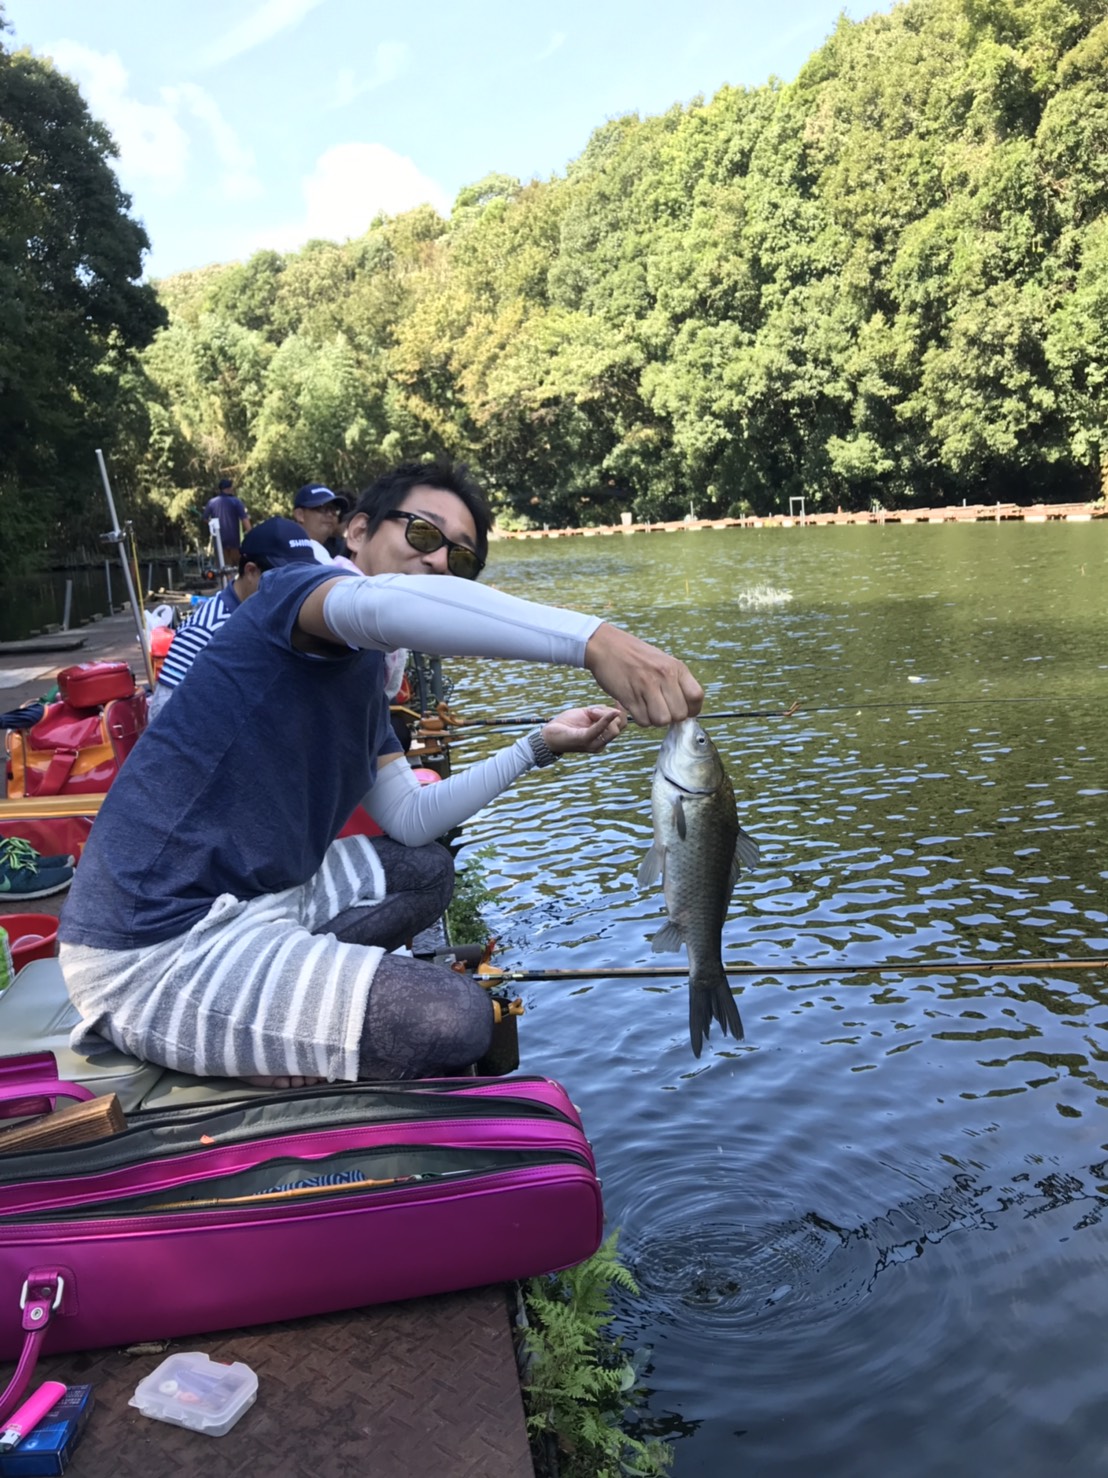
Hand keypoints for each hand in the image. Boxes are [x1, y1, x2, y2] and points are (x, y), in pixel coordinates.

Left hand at [541, 706, 626, 755]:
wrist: (547, 736)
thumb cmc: (566, 724)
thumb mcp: (586, 714)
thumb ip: (599, 712)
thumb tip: (613, 710)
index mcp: (601, 738)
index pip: (620, 725)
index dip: (621, 711)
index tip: (617, 699)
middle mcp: (600, 744)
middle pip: (620, 726)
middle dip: (612, 712)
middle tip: (595, 709)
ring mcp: (594, 744)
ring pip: (613, 727)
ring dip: (604, 713)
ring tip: (590, 711)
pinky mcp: (585, 740)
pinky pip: (600, 729)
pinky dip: (606, 720)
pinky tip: (611, 712)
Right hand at [583, 624, 702, 726]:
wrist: (607, 646)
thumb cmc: (635, 656)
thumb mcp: (663, 661)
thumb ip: (676, 682)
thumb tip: (685, 708)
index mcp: (676, 667)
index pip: (696, 697)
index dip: (691, 710)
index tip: (683, 711)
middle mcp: (664, 676)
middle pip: (680, 714)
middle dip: (671, 717)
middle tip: (661, 709)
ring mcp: (647, 686)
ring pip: (662, 720)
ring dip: (655, 719)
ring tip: (648, 708)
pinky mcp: (630, 697)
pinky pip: (643, 721)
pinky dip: (641, 719)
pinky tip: (636, 706)